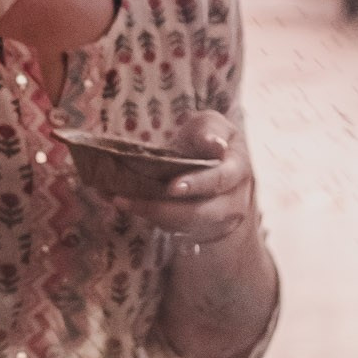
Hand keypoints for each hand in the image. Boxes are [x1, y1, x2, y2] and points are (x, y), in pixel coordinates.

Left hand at [115, 113, 257, 248]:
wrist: (207, 162)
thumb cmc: (207, 138)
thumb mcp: (210, 124)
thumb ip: (210, 130)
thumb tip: (215, 145)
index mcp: (238, 170)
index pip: (221, 180)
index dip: (197, 185)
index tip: (172, 187)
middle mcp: (232, 201)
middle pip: (200, 214)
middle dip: (164, 210)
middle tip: (127, 200)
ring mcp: (216, 222)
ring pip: (183, 226)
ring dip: (149, 215)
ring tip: (119, 200)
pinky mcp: (197, 232)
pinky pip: (173, 231)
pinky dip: (147, 218)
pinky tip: (125, 204)